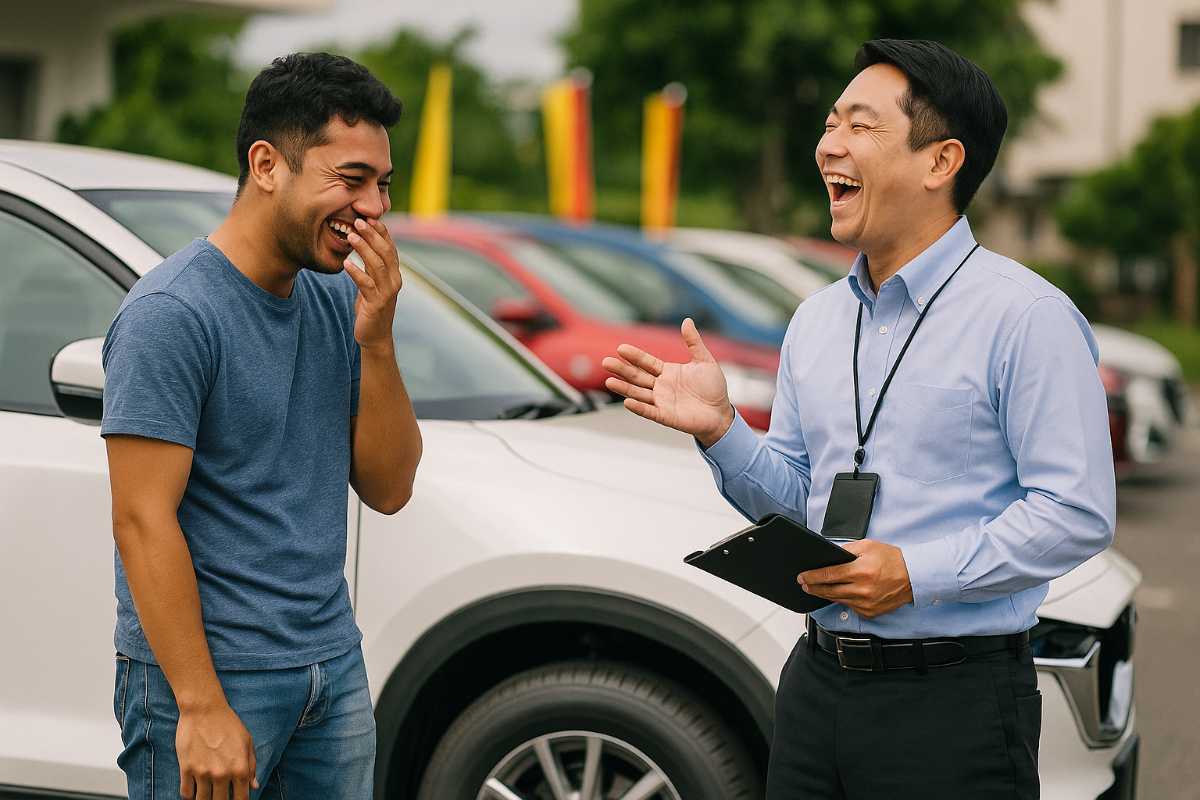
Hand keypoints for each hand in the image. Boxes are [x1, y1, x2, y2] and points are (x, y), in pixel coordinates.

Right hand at [176, 702, 257, 799]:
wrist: (204, 709)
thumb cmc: (228, 723)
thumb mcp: (247, 742)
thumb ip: (251, 766)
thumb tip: (254, 786)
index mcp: (240, 768)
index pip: (241, 799)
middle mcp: (222, 774)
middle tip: (220, 796)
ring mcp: (203, 772)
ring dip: (205, 799)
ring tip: (207, 794)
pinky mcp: (186, 769)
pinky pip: (186, 793)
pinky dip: (190, 795)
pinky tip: (194, 790)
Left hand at [344, 217, 402, 351]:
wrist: (375, 336)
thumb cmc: (370, 307)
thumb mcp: (372, 282)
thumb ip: (370, 266)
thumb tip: (361, 244)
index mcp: (394, 273)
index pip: (390, 247)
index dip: (381, 231)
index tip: (368, 217)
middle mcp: (394, 280)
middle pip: (386, 252)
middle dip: (372, 234)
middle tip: (358, 220)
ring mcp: (387, 292)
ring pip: (377, 265)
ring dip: (364, 248)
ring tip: (350, 236)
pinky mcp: (377, 304)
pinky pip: (367, 285)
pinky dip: (356, 273)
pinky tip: (346, 263)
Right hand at [601, 318, 733, 445]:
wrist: (721, 413)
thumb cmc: (713, 388)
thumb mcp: (704, 361)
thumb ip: (694, 342)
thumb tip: (686, 320)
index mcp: (667, 372)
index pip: (646, 362)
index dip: (634, 356)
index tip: (620, 348)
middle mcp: (661, 386)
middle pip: (637, 377)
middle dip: (622, 370)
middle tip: (605, 362)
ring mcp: (662, 402)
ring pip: (638, 393)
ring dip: (624, 388)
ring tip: (609, 381)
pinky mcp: (666, 416)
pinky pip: (650, 412)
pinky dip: (639, 408)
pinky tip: (627, 402)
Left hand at [797, 540, 913, 618]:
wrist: (914, 576)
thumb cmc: (892, 559)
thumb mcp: (868, 546)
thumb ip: (846, 550)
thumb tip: (829, 556)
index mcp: (861, 571)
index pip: (829, 575)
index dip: (812, 577)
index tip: (802, 577)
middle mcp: (863, 590)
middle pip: (829, 591)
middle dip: (814, 587)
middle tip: (804, 584)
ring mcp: (867, 603)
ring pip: (838, 600)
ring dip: (826, 594)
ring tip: (817, 588)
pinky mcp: (871, 612)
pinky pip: (850, 607)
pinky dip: (843, 600)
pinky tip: (838, 594)